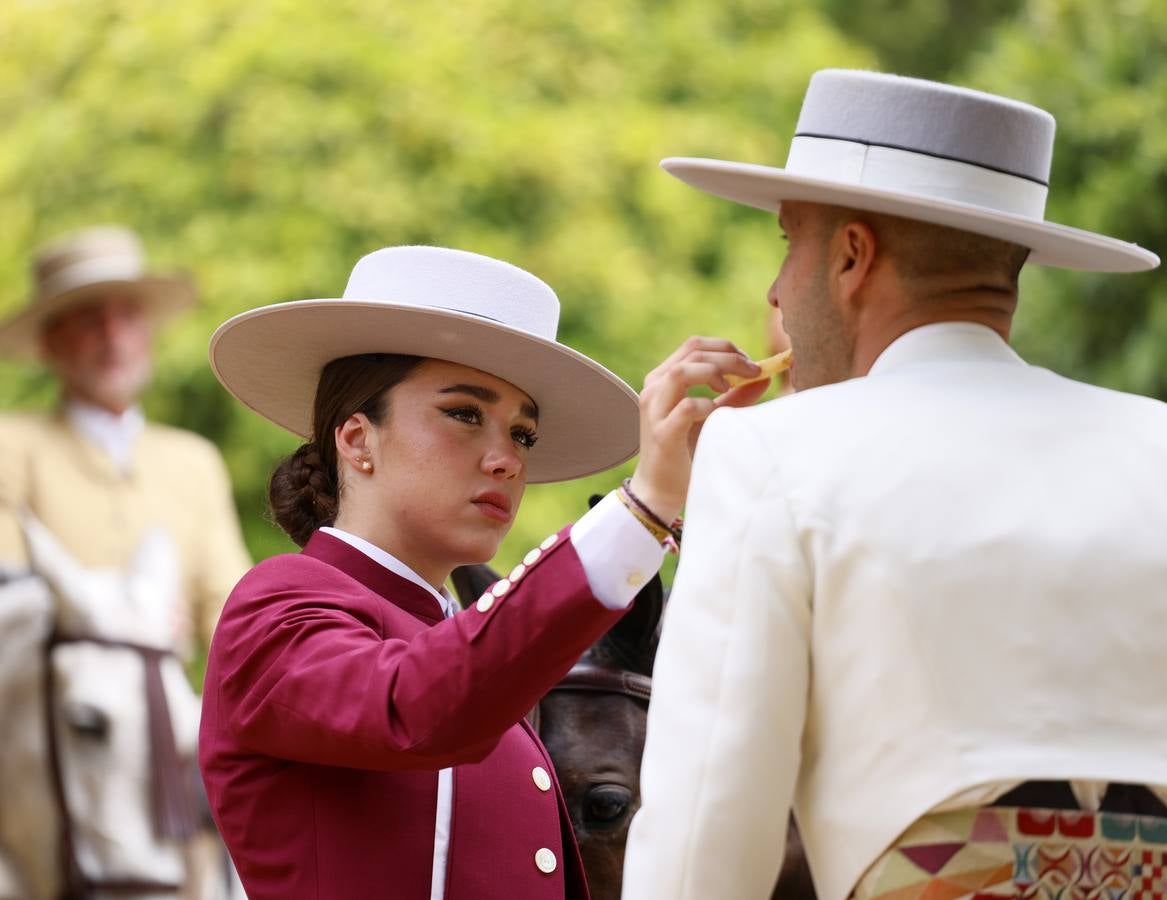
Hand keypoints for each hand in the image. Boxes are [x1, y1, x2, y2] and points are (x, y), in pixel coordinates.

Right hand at [629, 337, 770, 522]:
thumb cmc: (687, 450)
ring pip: (682, 371)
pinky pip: (686, 407)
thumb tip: (764, 376)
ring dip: (714, 373)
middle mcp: (654, 389)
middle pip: (693, 353)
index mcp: (663, 379)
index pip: (694, 346)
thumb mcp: (712, 417)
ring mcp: (655, 410)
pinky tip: (716, 415)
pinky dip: (707, 405)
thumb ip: (734, 396)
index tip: (749, 362)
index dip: (725, 348)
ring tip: (730, 388)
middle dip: (729, 358)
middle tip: (754, 372)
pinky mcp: (663, 433)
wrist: (661, 489)